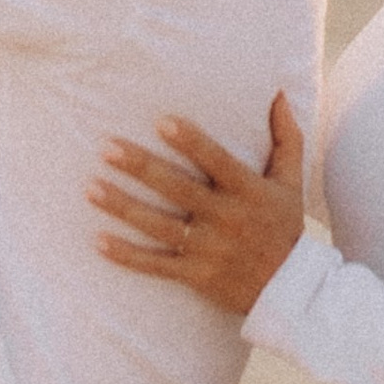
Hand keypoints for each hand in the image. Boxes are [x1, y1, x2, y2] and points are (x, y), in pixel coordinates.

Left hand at [91, 97, 305, 315]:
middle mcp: (226, 218)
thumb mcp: (292, 180)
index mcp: (247, 190)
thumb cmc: (285, 225)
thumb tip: (279, 93)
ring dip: (123, 207)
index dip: (190, 142)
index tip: (161, 121)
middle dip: (141, 167)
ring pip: (159, 226)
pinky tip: (98, 241)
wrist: (291, 290)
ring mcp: (208, 249)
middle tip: (107, 147)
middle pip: (178, 189)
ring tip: (91, 188)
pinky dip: (127, 256)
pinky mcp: (195, 275)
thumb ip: (286, 136)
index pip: (216, 161)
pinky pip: (155, 265)